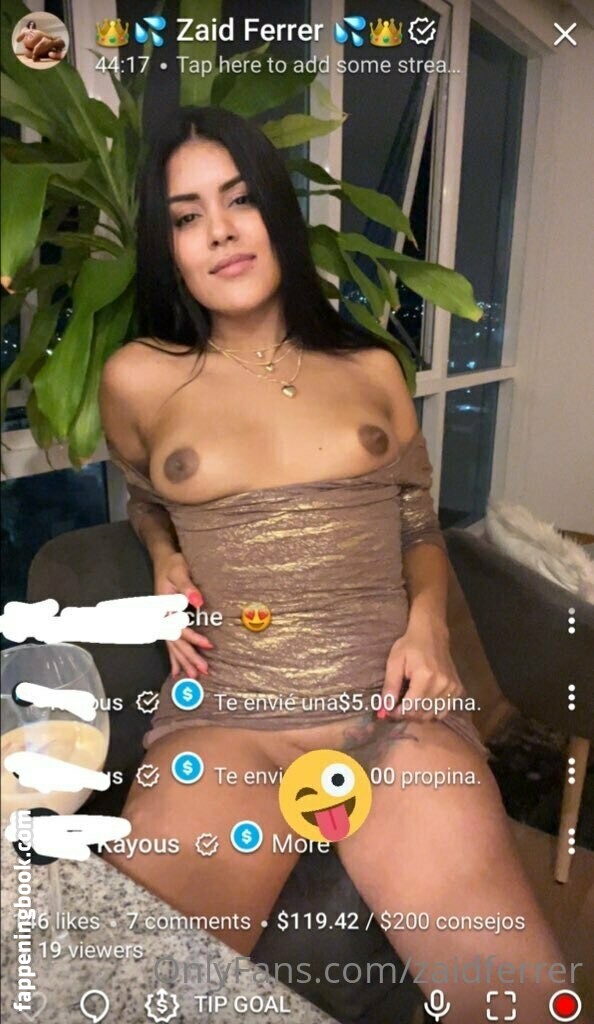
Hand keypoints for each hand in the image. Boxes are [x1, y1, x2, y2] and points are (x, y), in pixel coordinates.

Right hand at [154, 552, 212, 678]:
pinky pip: (170, 643)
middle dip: (188, 657)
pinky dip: (174, 657)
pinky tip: (177, 671)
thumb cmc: (172, 564)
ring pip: (172, 646)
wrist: (163, 559)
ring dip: (183, 661)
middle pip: (175, 642)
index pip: (178, 627)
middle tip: (202, 672)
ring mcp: (162, 621)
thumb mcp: (180, 572)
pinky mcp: (166, 621)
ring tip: (193, 676)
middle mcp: (161, 618)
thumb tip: (199, 602)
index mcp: (162, 608)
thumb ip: (188, 587)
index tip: (208, 645)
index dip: (193, 638)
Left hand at [379, 619, 463, 722]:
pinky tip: (424, 699)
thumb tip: (385, 708)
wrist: (432, 634)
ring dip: (419, 713)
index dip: (398, 713)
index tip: (390, 709)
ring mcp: (452, 687)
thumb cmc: (410, 645)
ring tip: (410, 701)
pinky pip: (444, 710)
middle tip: (398, 706)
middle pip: (422, 714)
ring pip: (433, 714)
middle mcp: (442, 684)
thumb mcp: (394, 661)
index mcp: (425, 676)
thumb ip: (390, 686)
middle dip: (407, 714)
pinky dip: (432, 710)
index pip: (411, 708)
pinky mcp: (457, 689)